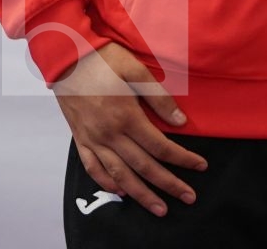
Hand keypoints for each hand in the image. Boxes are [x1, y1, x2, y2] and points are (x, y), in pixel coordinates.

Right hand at [53, 42, 205, 216]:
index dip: (183, 158)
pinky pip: (93, 168)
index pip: (161, 146)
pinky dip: (107, 183)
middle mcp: (108, 134)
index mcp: (126, 117)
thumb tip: (180, 123)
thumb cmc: (104, 59)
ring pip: (119, 175)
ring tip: (158, 208)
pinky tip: (121, 191)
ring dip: (140, 194)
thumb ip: (159, 98)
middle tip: (189, 197)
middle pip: (143, 167)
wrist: (66, 57)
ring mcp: (92, 139)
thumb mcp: (136, 70)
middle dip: (168, 184)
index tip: (200, 166)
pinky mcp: (79, 139)